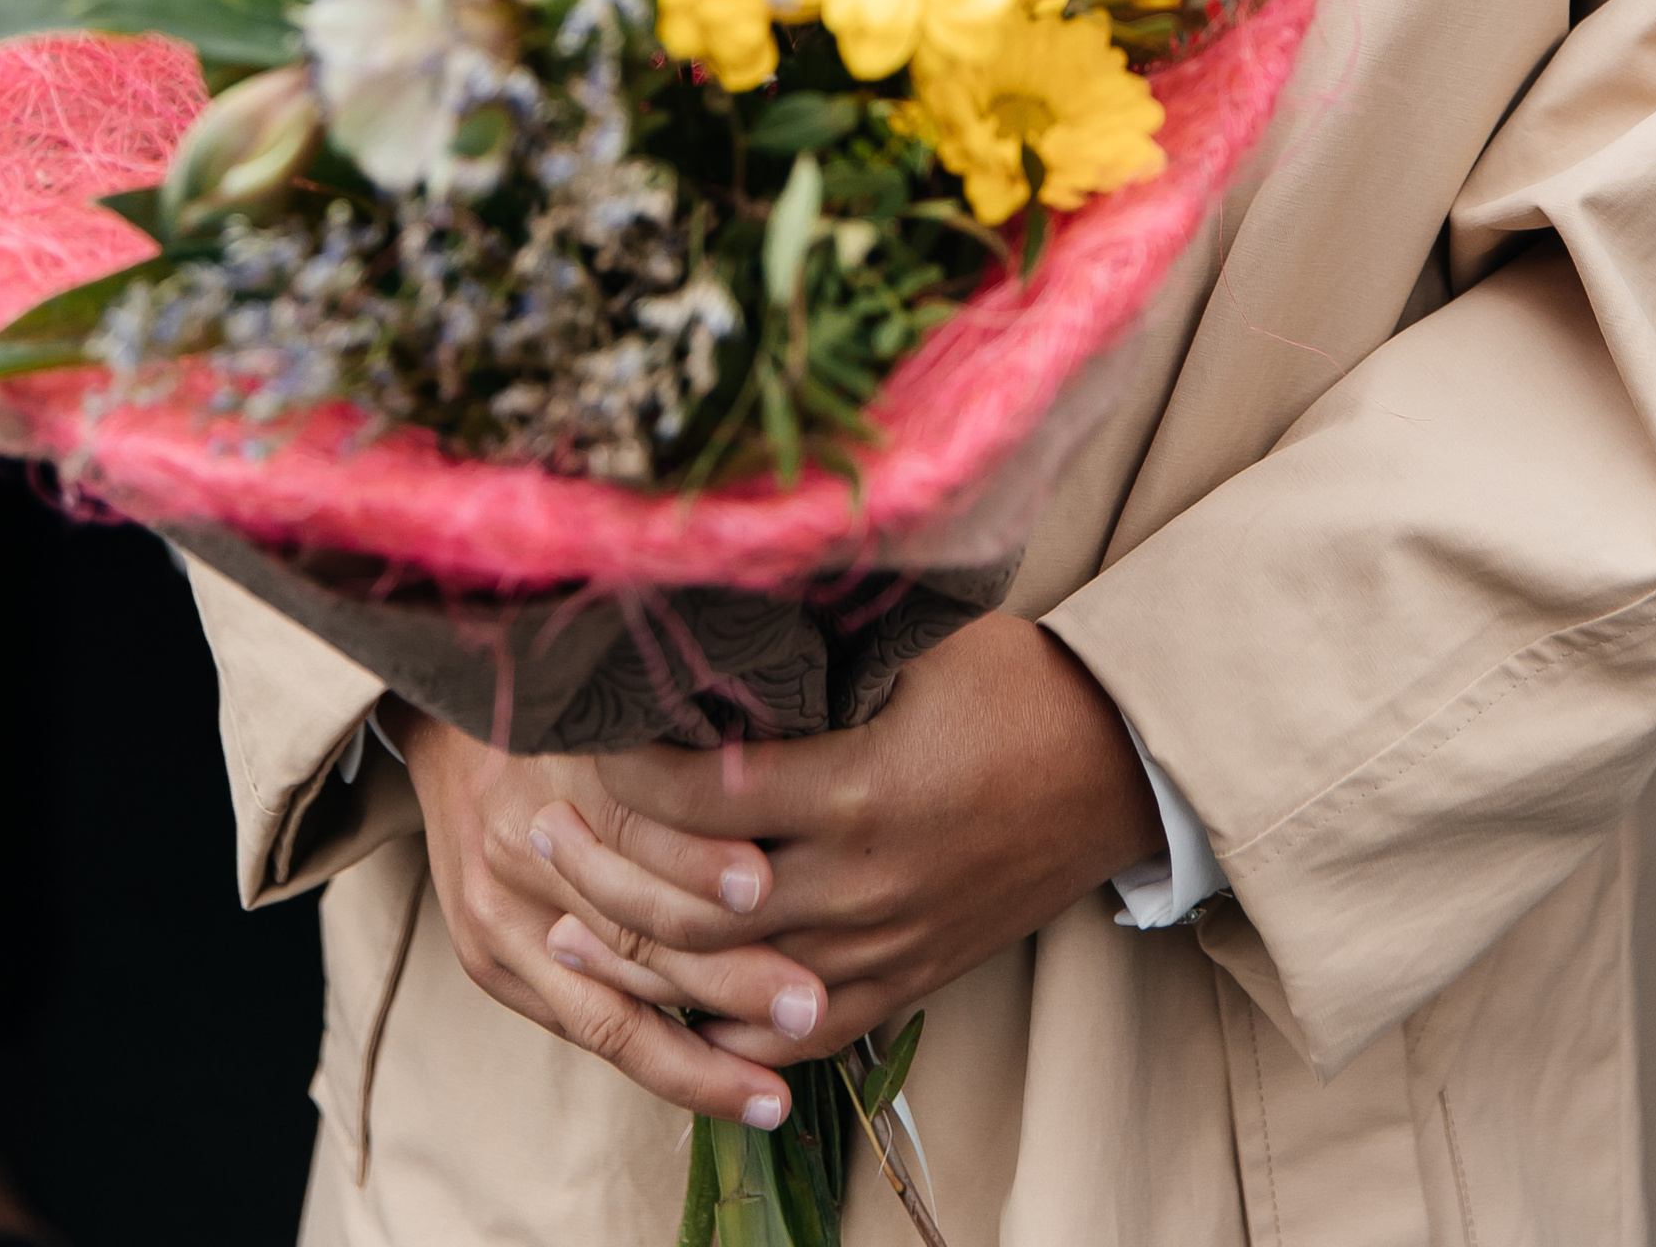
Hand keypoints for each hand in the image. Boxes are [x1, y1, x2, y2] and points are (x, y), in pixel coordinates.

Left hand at [395, 617, 1160, 1128]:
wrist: (1115, 772)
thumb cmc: (1012, 685)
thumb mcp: (912, 649)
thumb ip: (811, 659)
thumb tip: (704, 625)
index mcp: (860, 790)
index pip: (699, 798)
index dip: (624, 772)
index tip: (577, 738)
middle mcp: (860, 884)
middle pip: (692, 902)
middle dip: (602, 869)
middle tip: (540, 827)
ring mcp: (877, 947)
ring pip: (724, 980)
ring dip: (634, 955)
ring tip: (559, 923)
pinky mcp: (895, 983)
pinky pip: (782, 1030)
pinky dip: (711, 1021)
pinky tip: (655, 999)